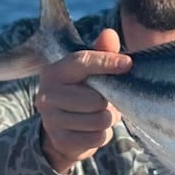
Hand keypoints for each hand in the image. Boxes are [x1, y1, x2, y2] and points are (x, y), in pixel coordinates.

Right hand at [36, 28, 131, 173]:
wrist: (61, 127)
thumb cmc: (81, 90)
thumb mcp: (90, 70)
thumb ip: (102, 52)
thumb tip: (109, 34)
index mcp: (54, 71)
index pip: (82, 63)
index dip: (107, 63)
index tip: (128, 65)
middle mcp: (47, 95)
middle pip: (94, 99)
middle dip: (108, 101)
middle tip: (107, 100)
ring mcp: (51, 119)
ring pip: (99, 120)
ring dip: (108, 118)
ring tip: (101, 114)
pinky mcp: (60, 139)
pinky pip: (97, 138)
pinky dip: (103, 134)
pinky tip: (94, 128)